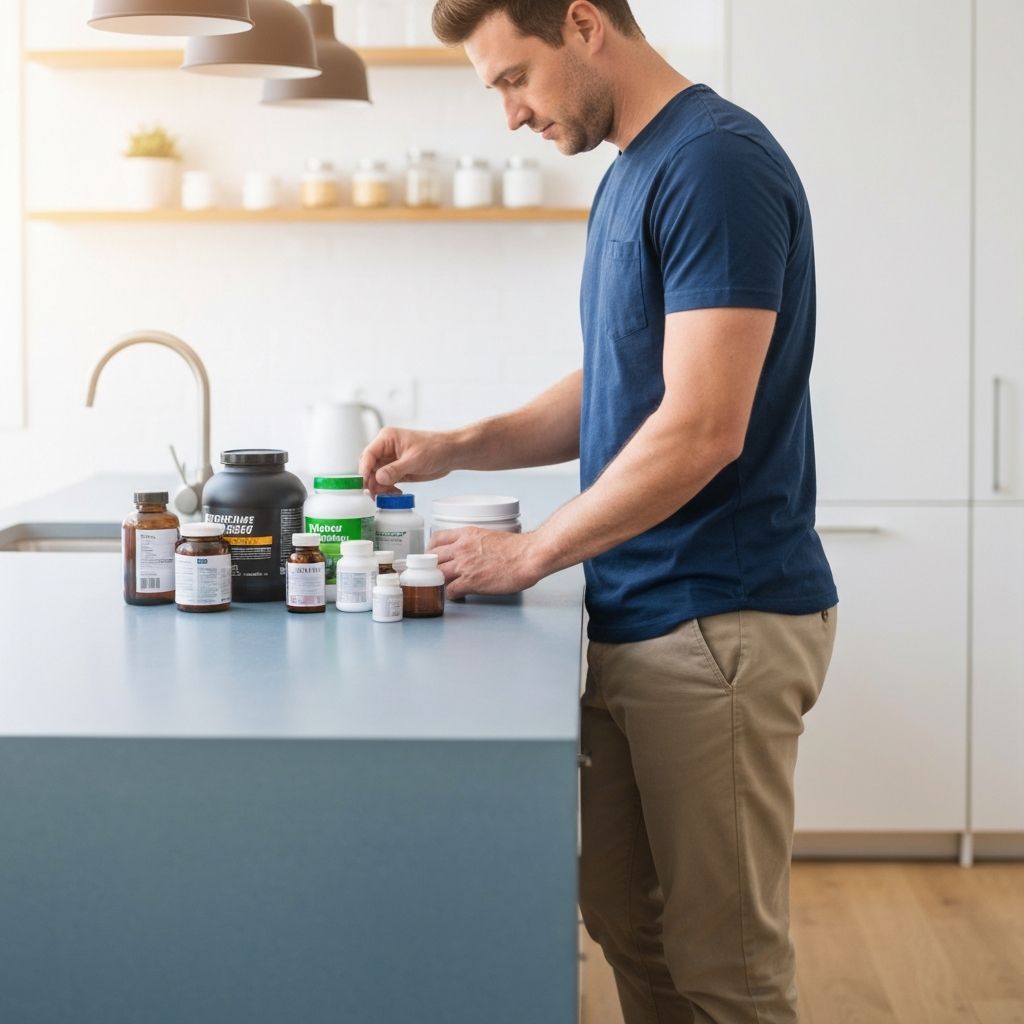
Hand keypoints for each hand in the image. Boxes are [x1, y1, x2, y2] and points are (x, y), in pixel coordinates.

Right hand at [359, 427, 455, 497]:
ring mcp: (390, 461)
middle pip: (369, 467)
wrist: (450, 454)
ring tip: (390, 495)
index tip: (365, 483)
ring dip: (380, 488)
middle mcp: (386, 449)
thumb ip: (395, 470)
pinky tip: (395, 494)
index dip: (364, 470)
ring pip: (376, 477)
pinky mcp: (397, 471)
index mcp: (387, 439)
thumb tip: (378, 478)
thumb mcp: (415, 460)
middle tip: (377, 494)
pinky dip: (387, 490)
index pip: (368, 454)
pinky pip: (385, 482)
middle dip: (372, 482)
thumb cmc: (435, 448)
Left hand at [429, 528, 546, 600]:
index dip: (431, 549)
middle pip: (433, 557)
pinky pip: (450, 590)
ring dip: (439, 582)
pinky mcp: (470, 582)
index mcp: (467, 534)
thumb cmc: (517, 548)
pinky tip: (457, 595)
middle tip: (434, 573)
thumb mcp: (490, 535)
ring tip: (445, 586)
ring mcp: (464, 565)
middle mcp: (462, 548)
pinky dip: (451, 595)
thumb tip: (472, 551)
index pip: (437, 538)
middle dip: (431, 566)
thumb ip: (476, 542)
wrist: (529, 556)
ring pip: (437, 574)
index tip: (431, 556)